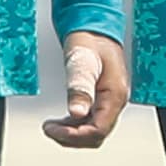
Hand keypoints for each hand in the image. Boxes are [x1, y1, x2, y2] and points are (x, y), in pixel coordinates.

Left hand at [42, 32, 130, 148]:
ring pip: (94, 132)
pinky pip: (91, 122)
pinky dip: (75, 127)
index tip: (53, 128)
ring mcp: (110, 101)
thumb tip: (76, 114)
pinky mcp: (102, 99)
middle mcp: (115, 101)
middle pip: (97, 135)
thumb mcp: (82, 62)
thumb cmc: (90, 40)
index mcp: (115, 95)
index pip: (98, 129)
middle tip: (49, 129)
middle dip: (72, 137)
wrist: (96, 28)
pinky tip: (62, 121)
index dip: (74, 135)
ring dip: (72, 134)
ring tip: (52, 127)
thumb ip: (80, 88)